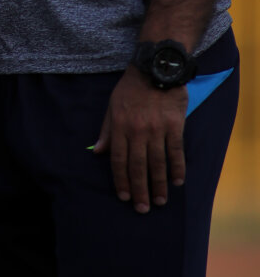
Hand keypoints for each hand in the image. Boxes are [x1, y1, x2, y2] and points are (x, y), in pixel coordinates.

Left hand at [94, 66, 186, 212]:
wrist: (155, 67)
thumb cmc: (131, 88)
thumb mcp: (112, 105)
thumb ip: (106, 130)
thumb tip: (98, 152)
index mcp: (120, 126)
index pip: (118, 160)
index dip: (121, 181)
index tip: (124, 197)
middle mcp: (137, 130)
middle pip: (137, 166)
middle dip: (139, 190)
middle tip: (142, 209)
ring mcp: (157, 129)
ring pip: (157, 163)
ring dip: (158, 185)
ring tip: (159, 201)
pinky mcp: (175, 125)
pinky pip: (176, 151)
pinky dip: (177, 168)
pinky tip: (177, 182)